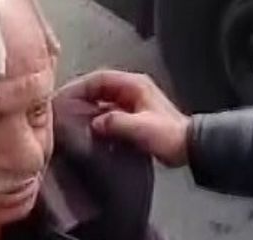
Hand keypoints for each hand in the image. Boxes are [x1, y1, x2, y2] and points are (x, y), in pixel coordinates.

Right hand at [56, 70, 191, 167]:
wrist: (188, 148)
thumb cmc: (169, 135)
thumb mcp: (139, 127)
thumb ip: (114, 122)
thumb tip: (95, 123)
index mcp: (134, 85)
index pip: (98, 78)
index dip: (79, 86)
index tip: (63, 97)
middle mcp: (132, 90)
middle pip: (99, 88)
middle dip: (81, 97)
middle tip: (63, 109)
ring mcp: (134, 103)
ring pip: (104, 101)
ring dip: (89, 110)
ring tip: (72, 120)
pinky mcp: (135, 117)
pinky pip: (111, 114)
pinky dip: (99, 120)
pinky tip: (90, 131)